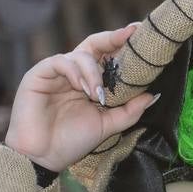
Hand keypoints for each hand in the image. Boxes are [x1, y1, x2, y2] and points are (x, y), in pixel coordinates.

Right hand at [5, 24, 158, 171]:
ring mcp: (56, 73)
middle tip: (129, 35)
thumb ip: (129, 110)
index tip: (140, 34)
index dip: (122, 45)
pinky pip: (60, 61)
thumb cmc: (71, 141)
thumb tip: (153, 95)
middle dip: (112, 38)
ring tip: (97, 95)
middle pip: (94, 44)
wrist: (43, 157)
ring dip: (94, 72)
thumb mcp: (107, 125)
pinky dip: (74, 71)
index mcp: (90, 82)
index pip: (107, 57)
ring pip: (81, 54)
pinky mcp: (39, 75)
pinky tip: (81, 87)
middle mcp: (75, 73)